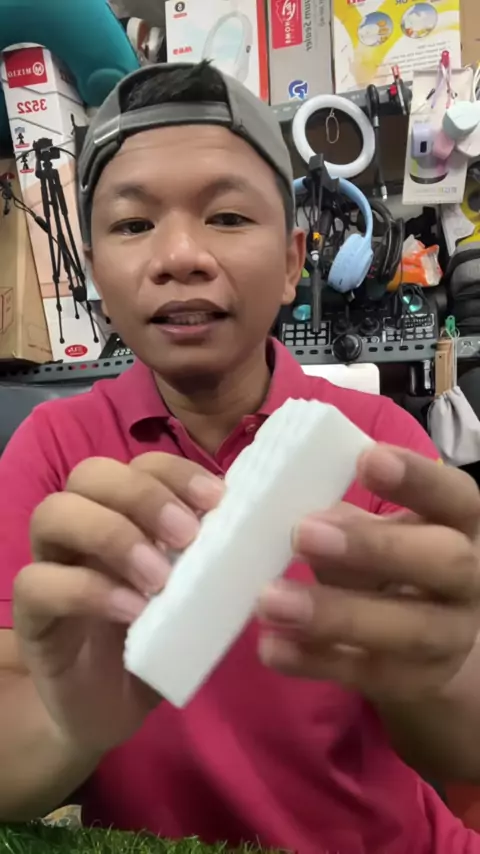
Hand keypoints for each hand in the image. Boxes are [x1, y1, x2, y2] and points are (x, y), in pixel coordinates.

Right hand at [13, 454, 222, 755]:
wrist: (111, 707)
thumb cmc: (160, 639)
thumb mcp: (198, 595)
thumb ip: (217, 560)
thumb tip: (260, 532)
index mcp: (126, 512)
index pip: (142, 463)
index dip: (178, 473)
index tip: (217, 502)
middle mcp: (84, 526)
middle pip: (91, 473)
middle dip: (143, 494)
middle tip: (186, 537)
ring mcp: (52, 563)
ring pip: (54, 513)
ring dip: (113, 534)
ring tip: (159, 578)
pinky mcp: (32, 612)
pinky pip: (39, 581)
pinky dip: (89, 590)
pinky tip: (131, 612)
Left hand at [258, 446, 479, 703]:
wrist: (424, 642)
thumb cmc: (391, 562)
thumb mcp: (377, 531)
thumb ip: (344, 521)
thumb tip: (293, 513)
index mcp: (460, 525)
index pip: (454, 495)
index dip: (416, 478)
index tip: (366, 459)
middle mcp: (468, 581)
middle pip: (445, 562)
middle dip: (374, 548)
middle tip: (302, 534)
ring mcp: (448, 637)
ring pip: (407, 630)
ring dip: (334, 614)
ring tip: (270, 600)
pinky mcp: (414, 682)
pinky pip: (367, 675)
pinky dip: (314, 661)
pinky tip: (272, 646)